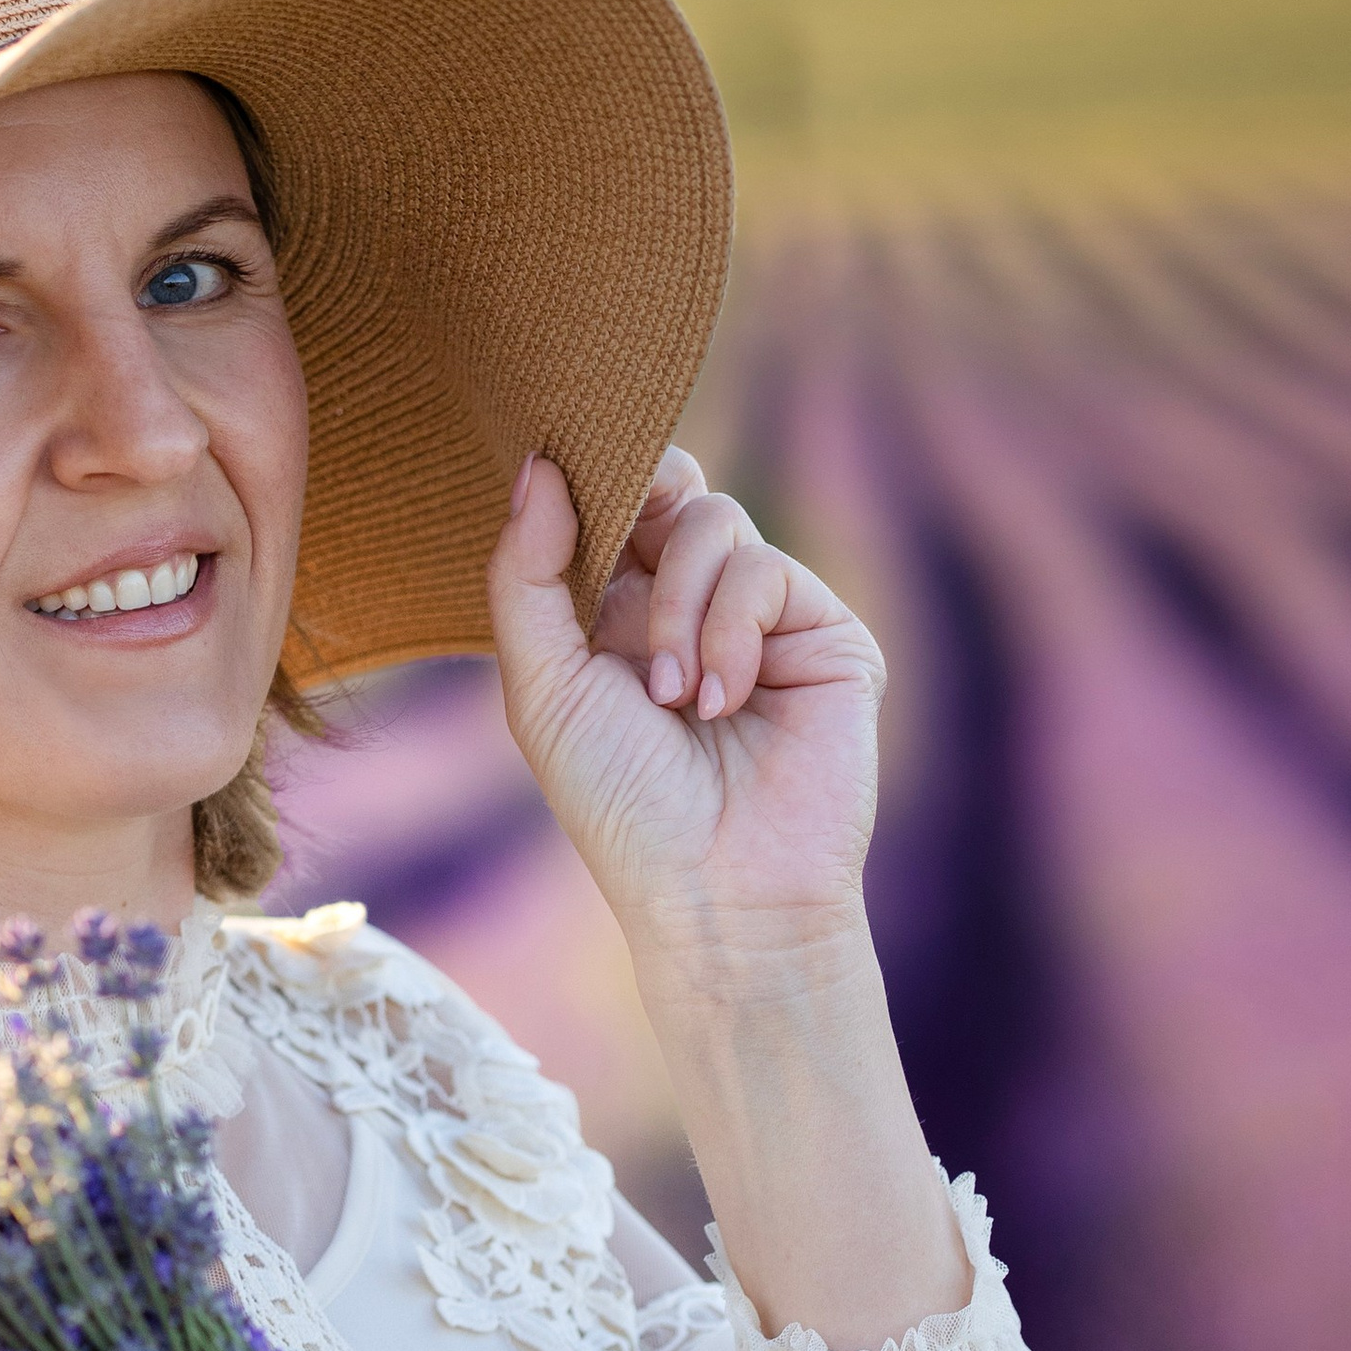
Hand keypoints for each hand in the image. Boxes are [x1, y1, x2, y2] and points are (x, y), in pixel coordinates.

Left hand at [487, 448, 884, 963]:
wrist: (717, 889)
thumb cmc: (620, 803)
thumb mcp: (543, 688)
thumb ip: (526, 575)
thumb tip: (536, 462)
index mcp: (615, 613)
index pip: (609, 503)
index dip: (590, 480)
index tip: (560, 480)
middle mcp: (690, 604)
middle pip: (670, 483)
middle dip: (636, 507)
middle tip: (617, 575)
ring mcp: (761, 615)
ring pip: (713, 521)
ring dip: (678, 608)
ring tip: (674, 699)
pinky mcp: (823, 632)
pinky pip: (766, 570)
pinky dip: (731, 634)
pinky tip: (722, 705)